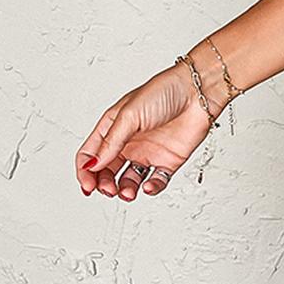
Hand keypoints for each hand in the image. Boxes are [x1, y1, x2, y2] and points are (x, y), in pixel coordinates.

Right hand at [75, 60, 217, 201]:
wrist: (199, 92)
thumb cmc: (164, 92)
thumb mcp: (129, 115)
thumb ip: (111, 142)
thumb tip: (93, 165)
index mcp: (113, 127)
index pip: (90, 154)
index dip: (85, 171)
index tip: (87, 185)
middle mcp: (128, 142)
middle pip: (107, 171)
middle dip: (103, 184)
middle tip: (107, 190)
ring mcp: (148, 153)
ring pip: (129, 180)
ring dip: (124, 190)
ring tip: (126, 192)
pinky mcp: (168, 161)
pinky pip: (156, 181)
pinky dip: (150, 188)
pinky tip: (147, 186)